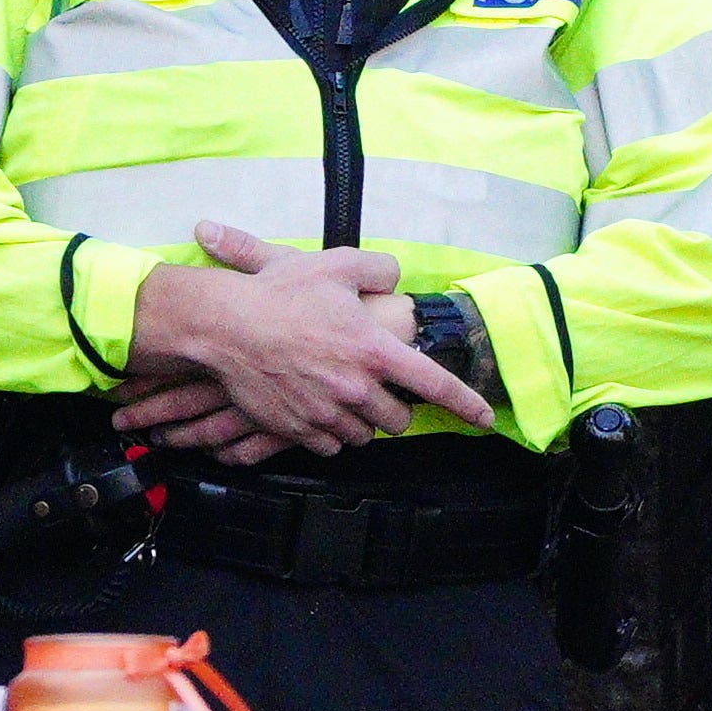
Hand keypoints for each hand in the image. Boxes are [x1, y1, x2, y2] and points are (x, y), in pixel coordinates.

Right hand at [118, 224, 493, 454]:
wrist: (226, 326)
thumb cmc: (281, 293)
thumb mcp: (336, 264)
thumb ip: (378, 269)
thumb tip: (395, 280)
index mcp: (374, 350)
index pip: (435, 384)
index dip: (466, 405)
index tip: (485, 420)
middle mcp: (356, 388)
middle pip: (397, 420)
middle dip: (394, 409)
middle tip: (376, 389)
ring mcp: (326, 412)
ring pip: (363, 435)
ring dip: (361, 422)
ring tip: (343, 398)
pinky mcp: (297, 429)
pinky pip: (329, 446)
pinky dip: (330, 434)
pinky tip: (318, 411)